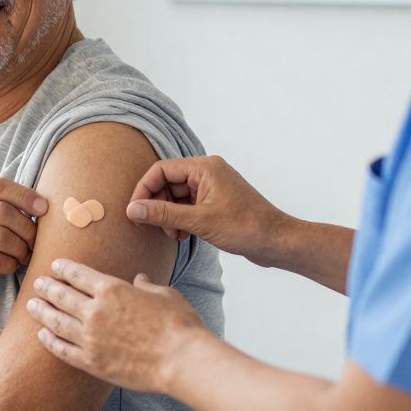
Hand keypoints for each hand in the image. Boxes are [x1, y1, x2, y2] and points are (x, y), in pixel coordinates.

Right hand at [0, 178, 47, 307]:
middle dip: (27, 228)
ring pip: (1, 237)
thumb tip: (39, 206)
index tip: (44, 208)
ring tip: (24, 255)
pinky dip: (10, 264)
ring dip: (21, 249)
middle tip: (35, 241)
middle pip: (3, 212)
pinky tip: (10, 265)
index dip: (26, 196)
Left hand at [26, 259, 205, 393]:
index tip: (55, 265)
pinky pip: (62, 349)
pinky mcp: (91, 362)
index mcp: (111, 288)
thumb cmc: (179, 324)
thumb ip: (147, 286)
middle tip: (37, 284)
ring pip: (55, 321)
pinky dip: (49, 341)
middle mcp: (94, 311)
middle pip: (61, 295)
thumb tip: (140, 280)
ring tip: (32, 305)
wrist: (182, 360)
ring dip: (41, 311)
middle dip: (46, 287)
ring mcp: (90, 338)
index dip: (63, 268)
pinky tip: (42, 335)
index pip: (77, 274)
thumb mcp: (164, 294)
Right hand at [125, 155, 287, 264]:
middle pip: (167, 182)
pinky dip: (181, 219)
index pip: (161, 170)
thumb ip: (163, 213)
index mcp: (205, 168)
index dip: (144, 190)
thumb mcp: (199, 221)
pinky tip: (184, 235)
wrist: (278, 242)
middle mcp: (208, 172)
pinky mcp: (216, 201)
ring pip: (177, 196)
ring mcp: (213, 187)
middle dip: (158, 205)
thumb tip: (133, 209)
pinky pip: (188, 205)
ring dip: (169, 215)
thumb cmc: (246, 228)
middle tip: (156, 227)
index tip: (135, 211)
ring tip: (174, 235)